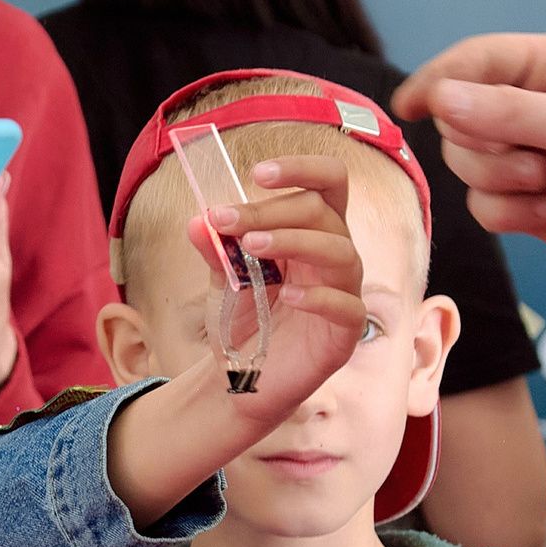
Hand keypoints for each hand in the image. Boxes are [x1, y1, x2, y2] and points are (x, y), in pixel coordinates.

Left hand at [205, 155, 369, 424]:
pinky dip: (318, 298)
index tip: (258, 173)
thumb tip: (198, 221)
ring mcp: (344, 292)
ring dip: (293, 241)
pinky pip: (347, 306)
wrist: (242, 377)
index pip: (326, 184)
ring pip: (339, 251)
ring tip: (250, 248)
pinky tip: (287, 296)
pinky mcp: (346, 332)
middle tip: (226, 221)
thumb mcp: (222, 279)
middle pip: (323, 212)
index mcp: (311, 231)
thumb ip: (215, 250)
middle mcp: (335, 255)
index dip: (301, 169)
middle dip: (271, 211)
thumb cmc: (245, 320)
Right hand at [393, 32, 545, 294]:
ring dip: (503, 183)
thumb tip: (439, 97)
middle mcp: (542, 107)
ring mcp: (537, 157)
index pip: (477, 61)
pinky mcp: (535, 206)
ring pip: (469, 166)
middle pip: (462, 119)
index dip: (440, 79)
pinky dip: (512, 216)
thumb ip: (510, 112)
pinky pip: (486, 206)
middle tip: (536, 163)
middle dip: (488, 146)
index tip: (409, 106)